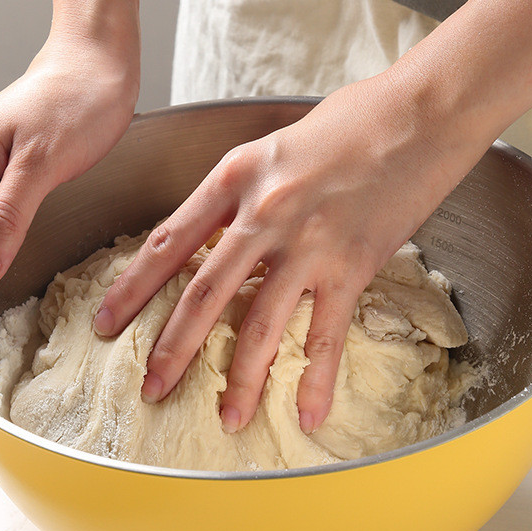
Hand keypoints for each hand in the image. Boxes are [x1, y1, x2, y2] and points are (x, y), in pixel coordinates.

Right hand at [0, 33, 138, 286]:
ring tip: (50, 211)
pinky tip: (51, 202)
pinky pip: (8, 200)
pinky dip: (28, 211)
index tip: (10, 270)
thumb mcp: (40, 167)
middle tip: (42, 236)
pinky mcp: (9, 158)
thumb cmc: (74, 102)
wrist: (99, 63)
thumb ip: (6, 219)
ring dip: (18, 227)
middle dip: (1, 244)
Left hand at [94, 75, 461, 433]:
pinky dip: (315, 380)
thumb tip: (220, 234)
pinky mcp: (351, 266)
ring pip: (259, 326)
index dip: (133, 288)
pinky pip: (325, 336)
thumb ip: (242, 193)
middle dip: (172, 349)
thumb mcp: (274, 147)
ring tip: (226, 418)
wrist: (423, 112)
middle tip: (151, 388)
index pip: (169, 243)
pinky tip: (307, 414)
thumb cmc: (351, 121)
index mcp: (235, 176)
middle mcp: (262, 213)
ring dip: (239, 379)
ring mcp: (307, 244)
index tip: (108, 321)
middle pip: (203, 294)